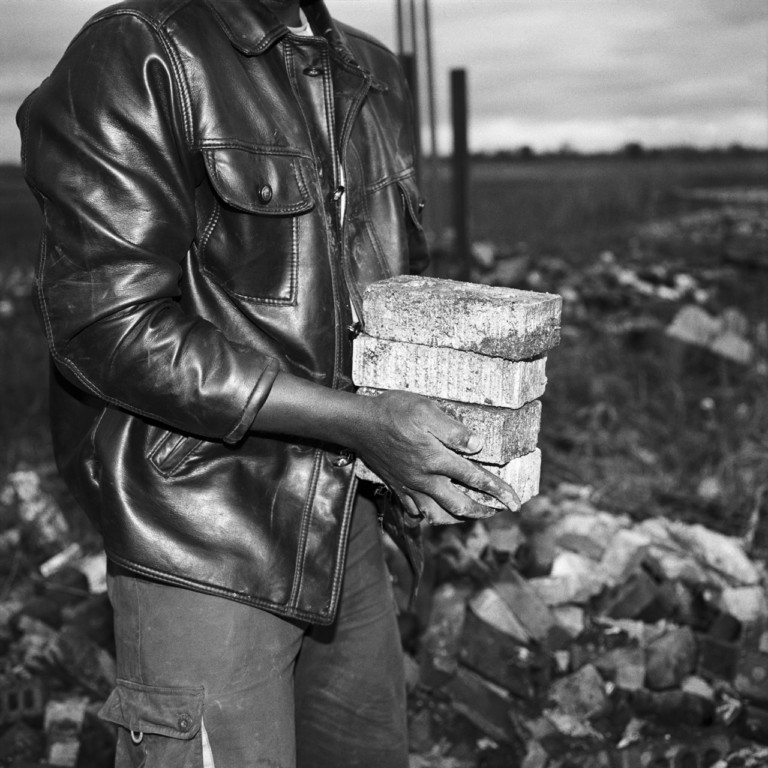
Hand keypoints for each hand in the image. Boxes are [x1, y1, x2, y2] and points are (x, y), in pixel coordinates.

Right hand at [349, 390, 521, 524]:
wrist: (358, 424)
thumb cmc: (392, 412)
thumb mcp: (425, 410)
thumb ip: (453, 430)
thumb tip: (478, 446)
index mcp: (436, 459)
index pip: (475, 479)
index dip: (498, 491)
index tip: (516, 501)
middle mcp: (425, 479)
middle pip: (460, 505)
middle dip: (483, 511)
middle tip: (498, 510)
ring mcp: (409, 487)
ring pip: (438, 514)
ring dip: (459, 517)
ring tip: (472, 513)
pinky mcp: (397, 487)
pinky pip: (416, 511)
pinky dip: (429, 515)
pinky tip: (436, 510)